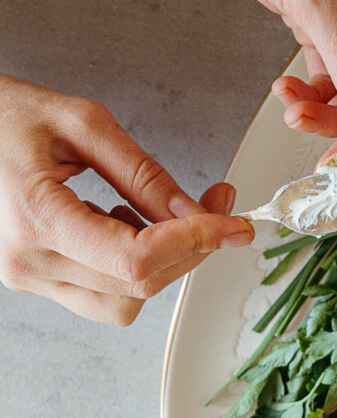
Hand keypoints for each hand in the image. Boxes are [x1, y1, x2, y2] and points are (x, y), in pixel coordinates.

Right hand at [0, 76, 253, 324]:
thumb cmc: (5, 115)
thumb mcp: (82, 123)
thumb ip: (143, 172)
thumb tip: (196, 212)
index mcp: (35, 218)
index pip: (135, 259)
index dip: (195, 242)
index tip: (232, 222)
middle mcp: (26, 262)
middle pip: (138, 286)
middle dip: (192, 248)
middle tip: (218, 203)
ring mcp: (26, 277)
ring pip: (125, 303)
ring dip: (162, 263)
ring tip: (152, 208)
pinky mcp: (33, 279)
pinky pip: (102, 296)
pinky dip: (132, 268)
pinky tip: (124, 222)